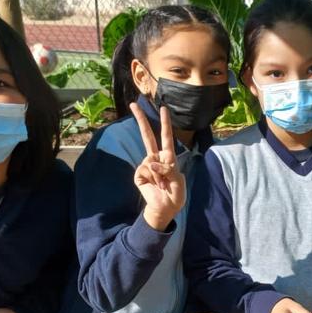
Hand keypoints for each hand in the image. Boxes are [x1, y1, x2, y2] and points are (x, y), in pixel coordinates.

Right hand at [131, 102, 185, 230]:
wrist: (166, 208)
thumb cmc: (175, 193)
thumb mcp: (178, 180)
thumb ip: (167, 169)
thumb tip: (151, 163)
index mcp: (168, 157)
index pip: (166, 136)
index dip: (165, 122)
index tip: (163, 108)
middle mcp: (156, 158)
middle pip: (147, 136)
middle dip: (141, 120)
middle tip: (134, 104)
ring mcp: (146, 166)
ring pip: (150, 161)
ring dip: (159, 174)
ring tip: (163, 185)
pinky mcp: (139, 175)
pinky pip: (144, 170)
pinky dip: (152, 178)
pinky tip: (155, 185)